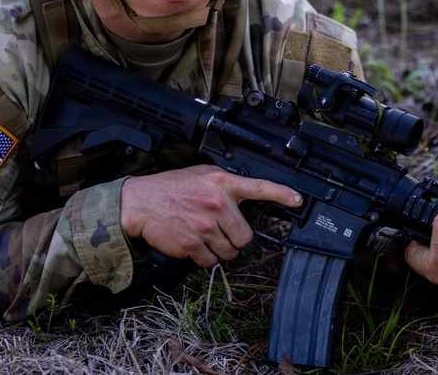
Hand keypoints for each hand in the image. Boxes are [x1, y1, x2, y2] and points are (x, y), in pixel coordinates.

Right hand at [120, 165, 302, 267]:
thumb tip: (245, 198)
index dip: (282, 194)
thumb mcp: (201, 176)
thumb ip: (224, 186)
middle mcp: (217, 204)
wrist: (140, 203)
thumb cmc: (170, 188)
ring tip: (202, 234)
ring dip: (219, 250)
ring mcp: (205, 226)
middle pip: (245, 237)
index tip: (297, 200)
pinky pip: (210, 262)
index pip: (259, 187)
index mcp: (221, 183)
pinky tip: (192, 243)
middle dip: (235, 239)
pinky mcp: (192, 244)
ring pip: (229, 253)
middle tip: (220, 230)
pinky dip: (203, 258)